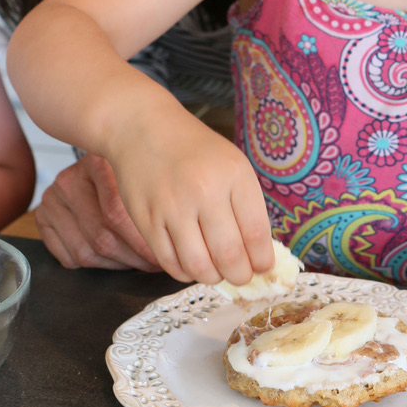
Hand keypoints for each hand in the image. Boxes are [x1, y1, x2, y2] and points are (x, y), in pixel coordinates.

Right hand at [35, 153, 159, 270]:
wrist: (97, 166)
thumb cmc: (128, 173)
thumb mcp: (140, 174)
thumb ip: (153, 200)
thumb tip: (175, 241)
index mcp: (95, 163)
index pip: (116, 212)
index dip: (142, 242)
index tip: (164, 256)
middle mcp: (69, 179)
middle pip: (102, 236)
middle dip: (134, 258)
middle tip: (155, 265)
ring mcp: (52, 199)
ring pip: (86, 252)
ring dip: (117, 265)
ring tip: (138, 263)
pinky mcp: (42, 219)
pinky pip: (69, 258)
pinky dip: (96, 265)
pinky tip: (114, 258)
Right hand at [108, 109, 274, 286]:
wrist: (143, 128)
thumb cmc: (195, 150)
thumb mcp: (231, 164)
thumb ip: (246, 205)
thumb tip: (259, 255)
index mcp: (234, 174)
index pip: (256, 233)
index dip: (262, 260)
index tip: (263, 268)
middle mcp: (204, 190)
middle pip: (229, 256)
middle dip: (240, 276)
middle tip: (241, 277)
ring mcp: (172, 206)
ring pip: (199, 266)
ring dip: (212, 277)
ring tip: (216, 271)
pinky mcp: (146, 220)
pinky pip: (170, 263)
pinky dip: (185, 272)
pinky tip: (191, 264)